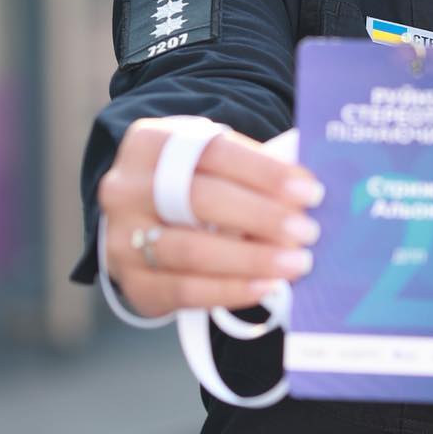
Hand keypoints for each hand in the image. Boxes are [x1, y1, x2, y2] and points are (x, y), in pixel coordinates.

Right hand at [99, 119, 322, 316]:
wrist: (143, 216)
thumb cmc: (191, 182)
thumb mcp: (211, 160)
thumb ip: (250, 171)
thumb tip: (305, 196)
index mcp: (151, 143)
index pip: (216, 152)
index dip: (266, 173)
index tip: (310, 193)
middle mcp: (127, 188)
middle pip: (201, 199)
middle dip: (262, 217)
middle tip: (306, 231)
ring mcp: (122, 238)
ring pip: (192, 250)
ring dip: (252, 259)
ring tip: (295, 263)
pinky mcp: (131, 282)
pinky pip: (185, 291)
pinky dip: (230, 290)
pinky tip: (265, 286)